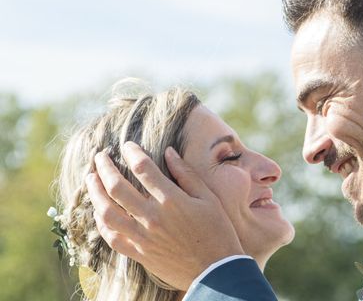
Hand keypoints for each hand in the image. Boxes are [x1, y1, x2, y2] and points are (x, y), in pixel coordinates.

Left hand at [86, 141, 243, 290]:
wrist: (216, 271)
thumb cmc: (218, 231)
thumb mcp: (208, 198)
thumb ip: (187, 174)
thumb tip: (169, 152)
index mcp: (172, 200)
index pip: (143, 169)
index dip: (132, 152)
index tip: (126, 145)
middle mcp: (153, 217)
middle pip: (118, 188)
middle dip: (105, 168)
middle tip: (100, 156)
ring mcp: (143, 237)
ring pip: (107, 212)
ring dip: (95, 193)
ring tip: (91, 179)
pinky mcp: (139, 254)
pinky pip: (111, 237)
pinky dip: (101, 222)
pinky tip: (99, 210)